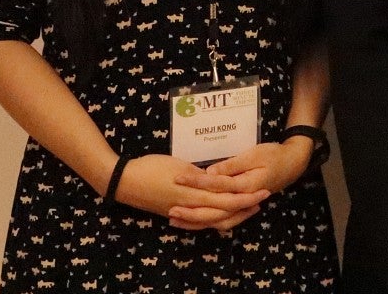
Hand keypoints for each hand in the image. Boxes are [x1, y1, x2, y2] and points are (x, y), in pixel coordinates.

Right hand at [111, 153, 267, 229]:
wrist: (125, 181)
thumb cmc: (152, 168)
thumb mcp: (180, 167)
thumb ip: (199, 176)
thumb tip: (216, 179)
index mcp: (194, 195)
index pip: (226, 200)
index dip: (246, 197)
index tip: (262, 191)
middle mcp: (190, 208)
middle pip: (223, 214)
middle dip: (243, 208)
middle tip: (261, 201)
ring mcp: (182, 213)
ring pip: (212, 220)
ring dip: (230, 215)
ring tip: (245, 208)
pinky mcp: (175, 213)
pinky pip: (199, 221)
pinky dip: (212, 220)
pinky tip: (219, 216)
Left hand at [168, 140, 311, 230]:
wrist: (292, 164)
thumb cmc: (273, 155)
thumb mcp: (254, 155)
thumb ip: (232, 166)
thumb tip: (210, 173)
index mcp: (245, 187)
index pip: (215, 187)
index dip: (195, 183)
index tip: (177, 179)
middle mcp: (242, 200)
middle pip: (213, 212)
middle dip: (190, 211)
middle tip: (169, 209)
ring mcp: (241, 205)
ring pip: (216, 220)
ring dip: (196, 221)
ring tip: (175, 219)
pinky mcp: (240, 205)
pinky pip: (222, 219)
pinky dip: (206, 221)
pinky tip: (192, 219)